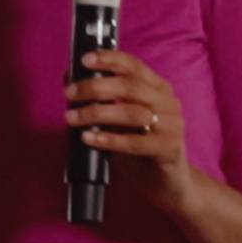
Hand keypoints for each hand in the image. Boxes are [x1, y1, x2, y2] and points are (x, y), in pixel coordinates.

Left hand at [64, 48, 189, 188]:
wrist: (168, 183)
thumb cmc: (141, 148)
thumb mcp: (121, 120)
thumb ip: (103, 100)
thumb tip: (69, 79)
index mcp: (159, 89)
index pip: (134, 66)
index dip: (110, 59)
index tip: (85, 60)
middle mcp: (169, 103)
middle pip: (130, 87)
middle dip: (95, 87)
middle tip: (70, 93)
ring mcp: (172, 126)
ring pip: (132, 113)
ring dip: (96, 113)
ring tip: (72, 117)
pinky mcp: (169, 149)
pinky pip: (136, 143)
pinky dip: (109, 139)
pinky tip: (89, 138)